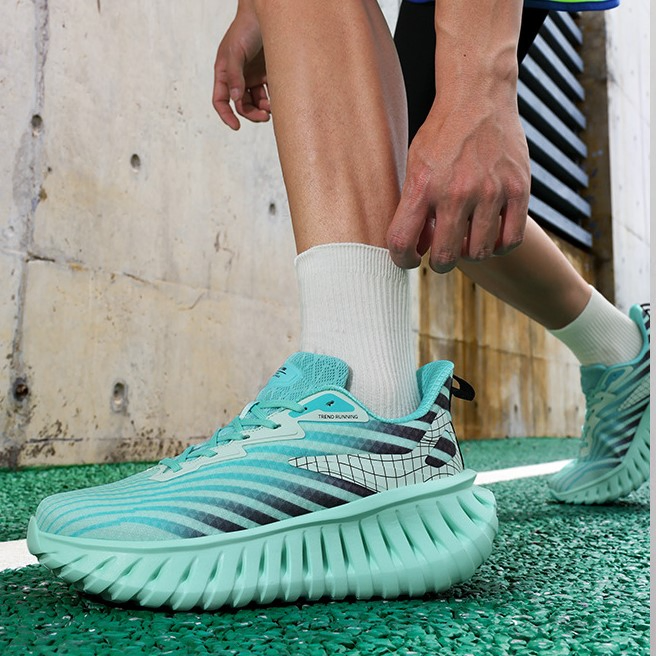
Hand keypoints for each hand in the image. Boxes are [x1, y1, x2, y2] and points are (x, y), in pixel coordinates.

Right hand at [213, 2, 269, 129]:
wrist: (267, 14)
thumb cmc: (246, 28)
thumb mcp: (235, 51)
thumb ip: (234, 76)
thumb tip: (234, 99)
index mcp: (224, 72)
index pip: (220, 100)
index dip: (226, 115)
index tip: (236, 126)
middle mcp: (238, 77)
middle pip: (241, 105)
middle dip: (251, 114)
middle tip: (264, 116)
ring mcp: (253, 77)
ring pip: (256, 102)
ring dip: (263, 110)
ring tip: (271, 109)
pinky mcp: (267, 74)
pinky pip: (269, 94)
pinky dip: (272, 101)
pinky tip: (278, 102)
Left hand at [387, 97, 529, 272]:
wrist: (477, 96)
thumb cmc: (441, 135)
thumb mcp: (416, 166)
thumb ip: (415, 207)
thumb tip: (422, 247)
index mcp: (423, 186)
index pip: (402, 242)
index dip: (402, 260)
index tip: (409, 259)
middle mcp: (456, 192)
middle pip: (445, 258)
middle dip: (439, 263)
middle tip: (441, 253)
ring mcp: (490, 192)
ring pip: (479, 253)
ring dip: (469, 253)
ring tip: (466, 239)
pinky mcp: (518, 189)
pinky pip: (511, 239)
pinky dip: (499, 245)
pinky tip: (491, 235)